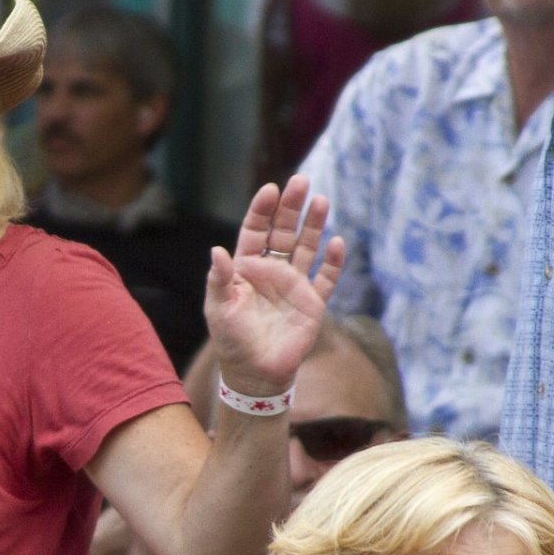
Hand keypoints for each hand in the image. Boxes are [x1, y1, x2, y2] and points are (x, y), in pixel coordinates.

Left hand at [204, 176, 343, 395]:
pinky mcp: (312, 303)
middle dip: (292, 207)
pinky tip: (337, 241)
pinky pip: (326, 277)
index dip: (262, 210)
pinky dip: (332, 261)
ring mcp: (294, 285)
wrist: (255, 373)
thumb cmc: (231, 339)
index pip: (256, 230)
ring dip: (314, 225)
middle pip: (284, 232)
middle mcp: (272, 270)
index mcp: (246, 268)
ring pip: (307, 247)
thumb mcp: (219, 309)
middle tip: (301, 182)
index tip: (270, 190)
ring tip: (321, 201)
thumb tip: (216, 250)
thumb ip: (219, 279)